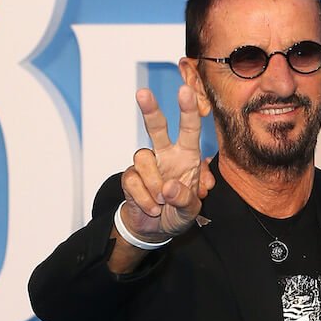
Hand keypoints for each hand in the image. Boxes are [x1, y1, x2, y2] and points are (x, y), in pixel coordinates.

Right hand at [119, 85, 214, 240]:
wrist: (156, 229)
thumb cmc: (178, 213)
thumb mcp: (190, 211)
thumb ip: (184, 200)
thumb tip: (168, 187)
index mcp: (187, 156)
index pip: (189, 129)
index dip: (188, 110)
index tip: (185, 91)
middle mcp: (166, 155)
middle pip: (156, 128)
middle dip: (150, 110)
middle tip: (143, 93)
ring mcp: (147, 165)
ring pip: (143, 159)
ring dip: (153, 185)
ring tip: (161, 203)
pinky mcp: (130, 176)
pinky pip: (133, 181)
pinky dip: (144, 199)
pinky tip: (151, 208)